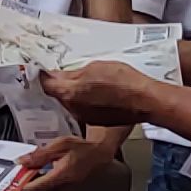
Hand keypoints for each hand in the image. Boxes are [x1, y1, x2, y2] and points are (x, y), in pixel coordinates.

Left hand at [18, 130, 122, 190]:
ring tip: (20, 175)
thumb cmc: (82, 148)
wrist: (99, 153)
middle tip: (10, 179)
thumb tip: (22, 161)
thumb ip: (40, 154)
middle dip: (22, 185)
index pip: (35, 187)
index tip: (8, 186)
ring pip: (41, 189)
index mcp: (60, 176)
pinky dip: (38, 181)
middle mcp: (62, 186)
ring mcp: (64, 188)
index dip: (20, 188)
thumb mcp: (59, 145)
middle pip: (36, 190)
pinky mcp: (64, 187)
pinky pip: (47, 186)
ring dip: (30, 183)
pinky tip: (33, 173)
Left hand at [43, 62, 158, 127]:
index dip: (44, 76)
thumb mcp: (94, 67)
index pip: (46, 85)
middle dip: (62, 85)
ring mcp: (85, 117)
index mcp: (70, 93)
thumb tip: (56, 75)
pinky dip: (87, 101)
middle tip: (71, 72)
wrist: (145, 101)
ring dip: (75, 93)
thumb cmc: (123, 82)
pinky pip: (84, 109)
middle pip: (59, 95)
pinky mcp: (96, 122)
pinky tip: (99, 93)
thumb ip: (72, 73)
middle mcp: (74, 109)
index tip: (45, 69)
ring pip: (72, 102)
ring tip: (90, 82)